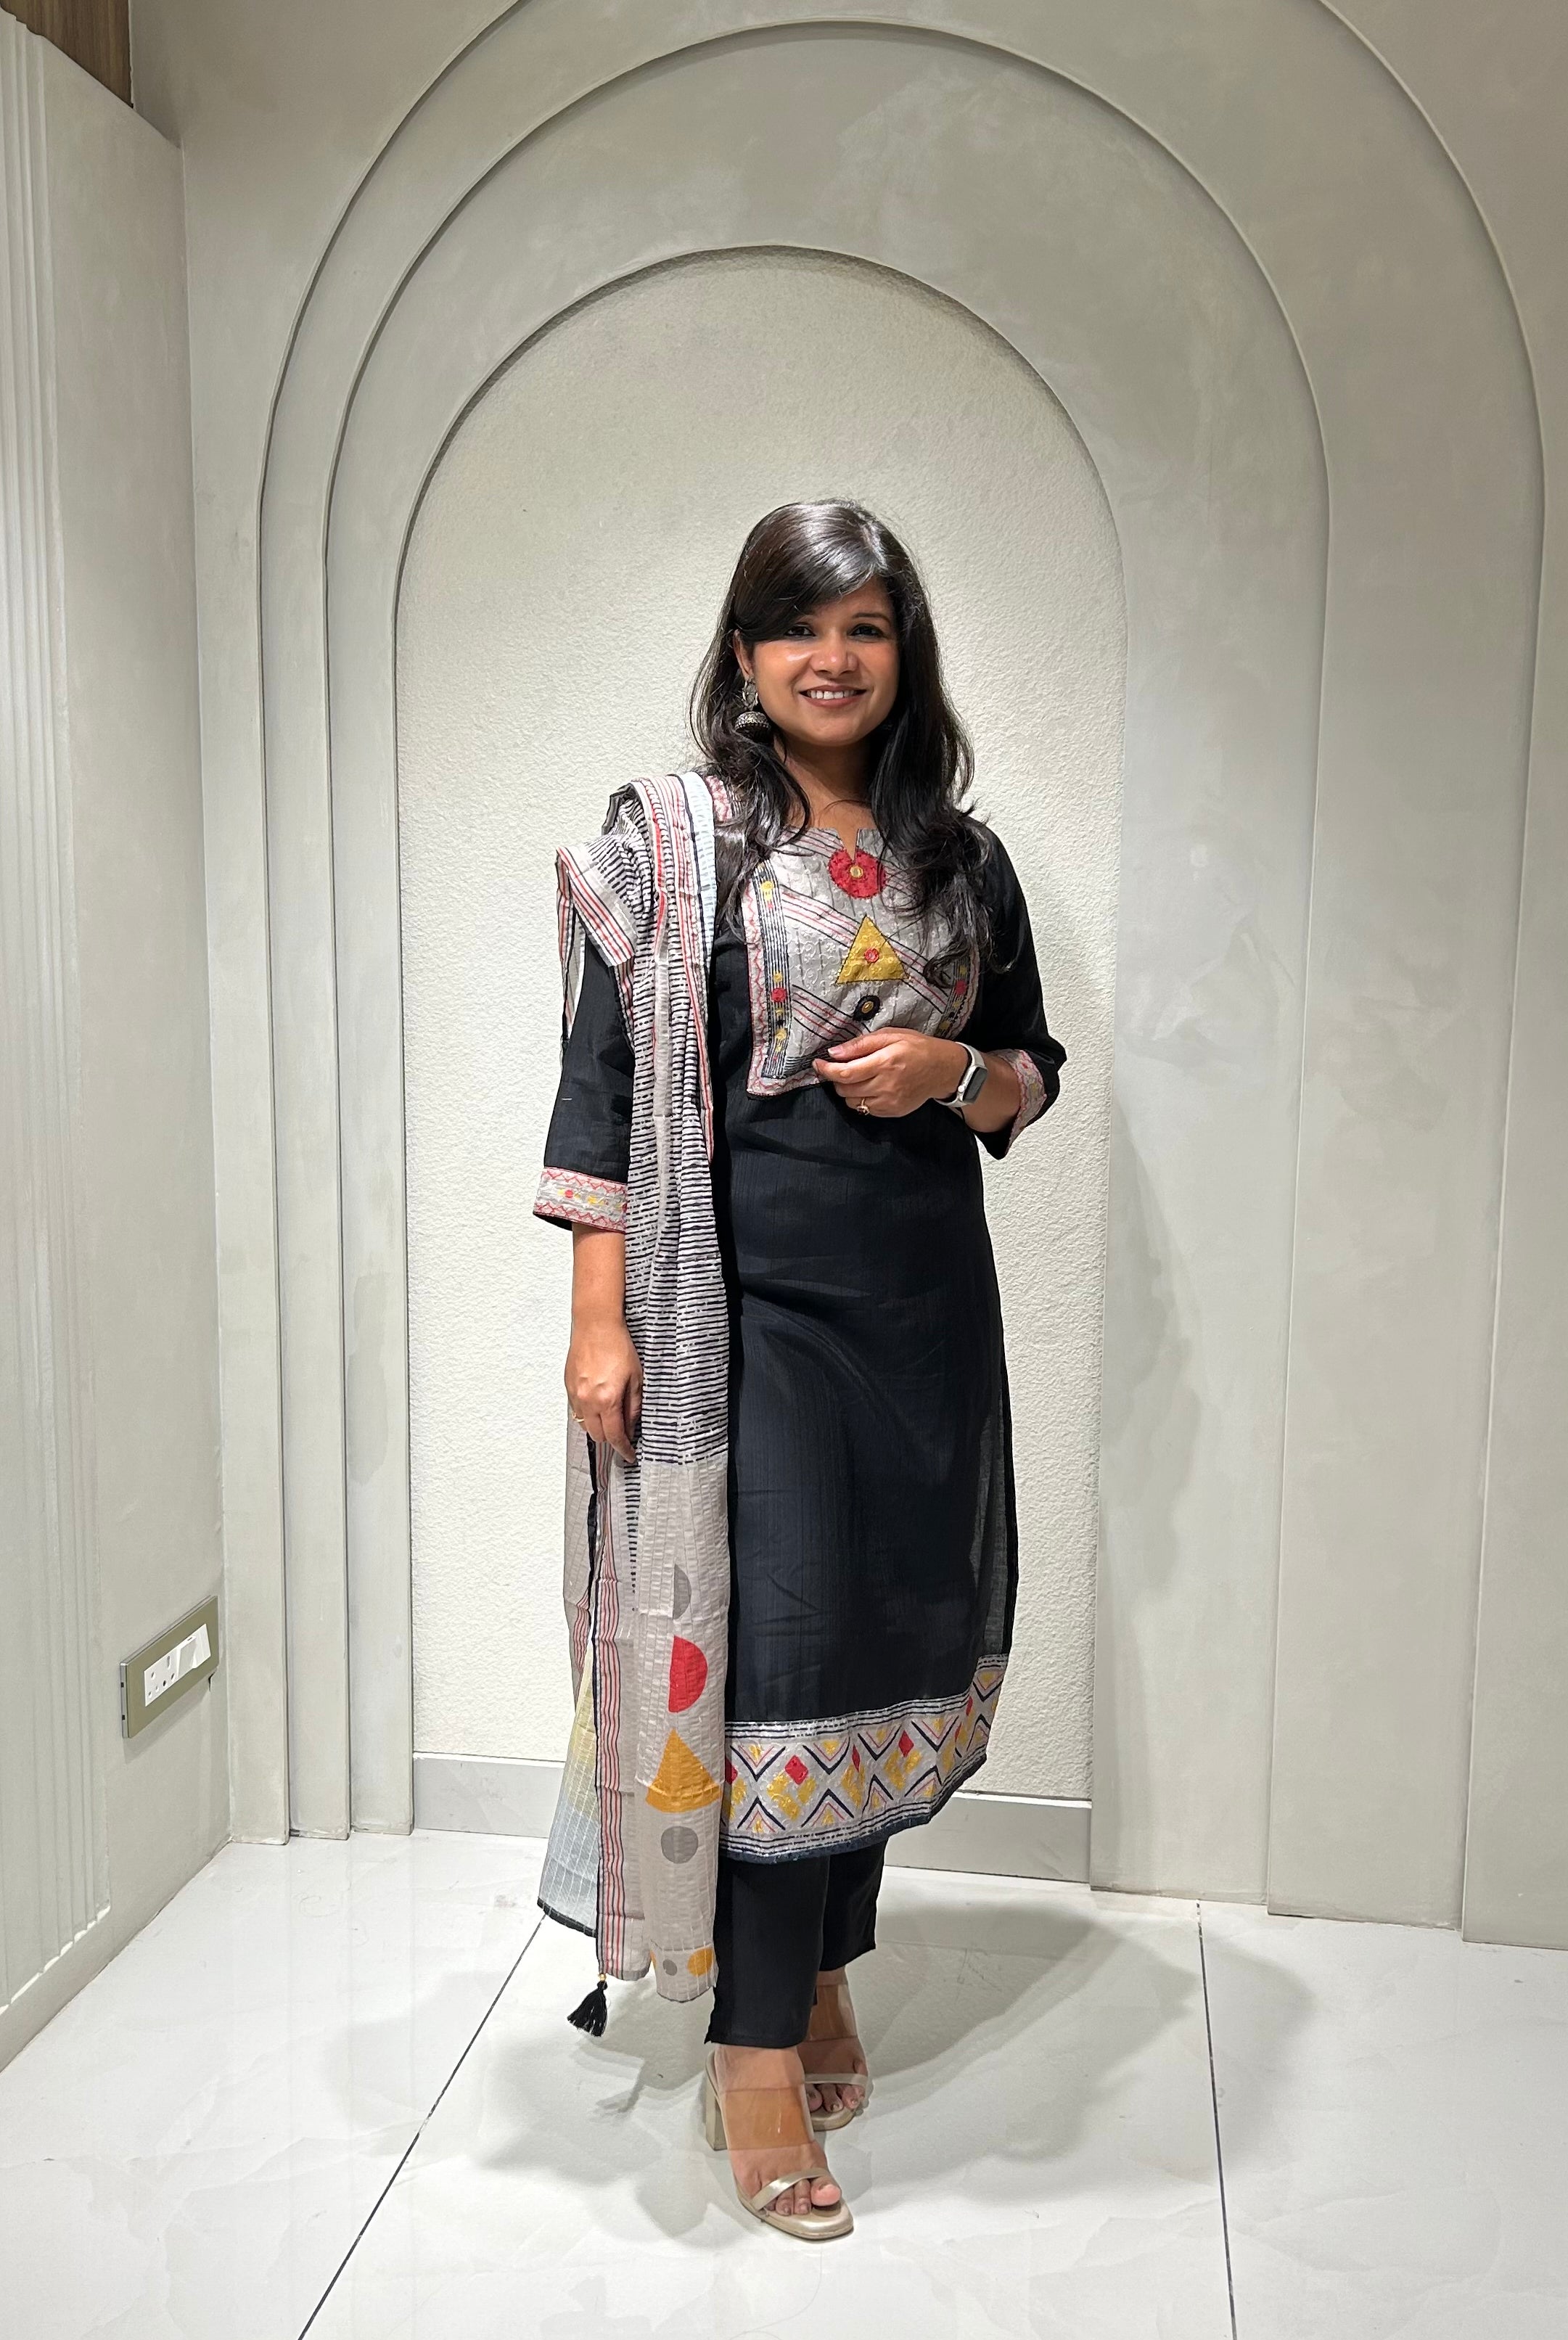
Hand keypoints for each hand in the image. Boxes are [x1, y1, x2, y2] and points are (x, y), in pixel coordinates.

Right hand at [565, 1315, 642, 1461]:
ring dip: (598, 1428)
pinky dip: (588, 1414)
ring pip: (585, 1425)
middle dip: (612, 1439)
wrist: (596, 1325)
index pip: (615, 1436)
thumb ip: (633, 1406)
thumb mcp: (636, 1378)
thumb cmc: (617, 1345)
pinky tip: (598, 1406)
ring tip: (611, 1420)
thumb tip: (632, 1425)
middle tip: (624, 1435)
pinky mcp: (568, 1386)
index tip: (629, 1455)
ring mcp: (575, 1394)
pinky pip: (577, 1411)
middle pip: (598, 1435)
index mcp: (607, 1399)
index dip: (624, 1449)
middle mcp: (588, 1400)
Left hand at [811, 1028, 967, 1116]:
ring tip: (856, 1078)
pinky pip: (865, 1110)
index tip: (818, 1064)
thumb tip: (834, 1053)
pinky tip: (869, 1087)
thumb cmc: (917, 1047)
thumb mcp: (890, 1035)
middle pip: (845, 1089)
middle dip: (836, 1079)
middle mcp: (886, 1085)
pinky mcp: (893, 1112)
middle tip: (839, 1068)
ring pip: (852, 1103)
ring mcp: (889, 1102)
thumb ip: (861, 1045)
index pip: (845, 1072)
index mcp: (885, 1063)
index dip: (826, 1070)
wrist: (944, 1070)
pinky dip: (861, 1100)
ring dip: (847, 1091)